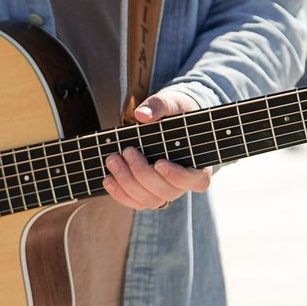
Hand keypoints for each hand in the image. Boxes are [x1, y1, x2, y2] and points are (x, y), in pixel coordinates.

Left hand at [102, 91, 211, 210]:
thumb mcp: (172, 103)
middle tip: (128, 151)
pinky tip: (108, 178)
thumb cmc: (174, 113)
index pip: (195, 180)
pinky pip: (134, 202)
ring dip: (127, 182)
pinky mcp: (147, 194)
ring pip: (148, 200)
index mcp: (198, 165)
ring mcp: (164, 192)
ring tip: (112, 160)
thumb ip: (160, 106)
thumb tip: (142, 115)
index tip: (159, 163)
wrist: (165, 121)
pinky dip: (119, 193)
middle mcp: (182, 184)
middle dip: (142, 173)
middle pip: (166, 192)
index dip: (177, 176)